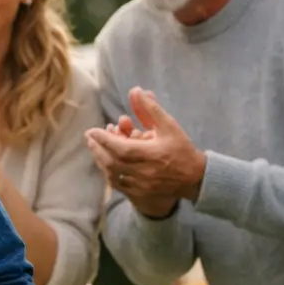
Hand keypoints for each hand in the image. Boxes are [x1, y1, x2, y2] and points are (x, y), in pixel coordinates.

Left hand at [84, 87, 206, 216]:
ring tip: (94, 148)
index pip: (121, 148)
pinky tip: (104, 163)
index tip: (92, 130)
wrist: (194, 177)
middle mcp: (145, 172)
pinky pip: (117, 184)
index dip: (104, 140)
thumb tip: (135, 91)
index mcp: (152, 155)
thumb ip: (150, 109)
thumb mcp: (168, 125)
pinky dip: (108, 172)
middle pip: (112, 162)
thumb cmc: (181, 149)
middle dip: (97, 149)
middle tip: (89, 137)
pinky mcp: (139, 193)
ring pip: (112, 174)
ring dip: (100, 160)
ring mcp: (141, 185)